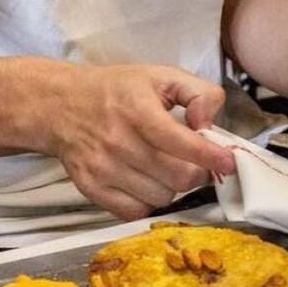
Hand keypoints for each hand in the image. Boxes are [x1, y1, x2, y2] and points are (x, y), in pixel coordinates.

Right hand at [45, 64, 237, 219]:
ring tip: (165, 168)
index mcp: (136, 109)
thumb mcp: (159, 75)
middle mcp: (117, 141)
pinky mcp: (92, 189)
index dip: (213, 157)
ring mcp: (103, 169)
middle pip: (179, 178)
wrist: (59, 105)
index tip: (228, 162)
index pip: (183, 143)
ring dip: (173, 187)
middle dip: (197, 173)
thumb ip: (197, 91)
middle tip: (196, 163)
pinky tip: (146, 181)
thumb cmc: (115, 90)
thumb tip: (208, 123)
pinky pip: (136, 211)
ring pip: (161, 197)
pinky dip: (148, 201)